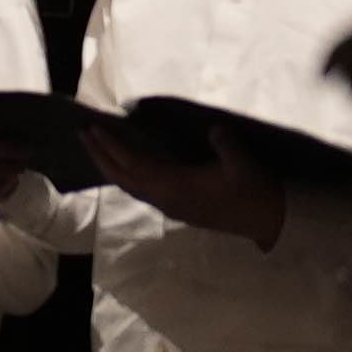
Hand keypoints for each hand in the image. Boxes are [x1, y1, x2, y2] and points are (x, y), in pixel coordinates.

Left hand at [97, 124, 288, 245]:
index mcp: (176, 186)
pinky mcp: (177, 210)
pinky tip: (126, 166)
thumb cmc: (256, 192)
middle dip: (99, 156)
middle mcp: (166, 199)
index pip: (134, 164)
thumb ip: (226, 144)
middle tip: (82, 134)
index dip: (112, 146)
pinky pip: (141, 191)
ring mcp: (170, 207)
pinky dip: (127, 175)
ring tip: (96, 147)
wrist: (269, 222)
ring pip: (130, 187)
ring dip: (110, 166)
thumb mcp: (244, 164)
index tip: (93, 129)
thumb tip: (214, 130)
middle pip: (122, 178)